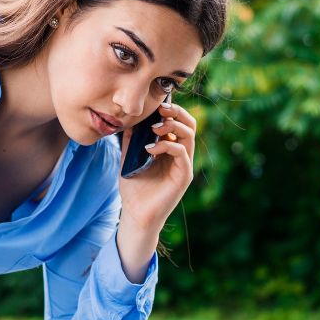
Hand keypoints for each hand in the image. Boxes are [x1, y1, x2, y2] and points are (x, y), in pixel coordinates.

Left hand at [115, 100, 195, 281]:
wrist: (136, 214)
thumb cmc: (134, 189)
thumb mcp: (129, 158)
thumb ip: (131, 140)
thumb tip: (129, 120)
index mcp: (171, 148)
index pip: (179, 122)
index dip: (171, 110)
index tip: (156, 105)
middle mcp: (181, 155)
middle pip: (189, 124)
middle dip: (177, 112)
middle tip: (161, 110)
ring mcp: (184, 165)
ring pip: (189, 135)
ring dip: (172, 126)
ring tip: (154, 128)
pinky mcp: (184, 176)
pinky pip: (182, 153)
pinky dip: (167, 146)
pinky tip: (149, 148)